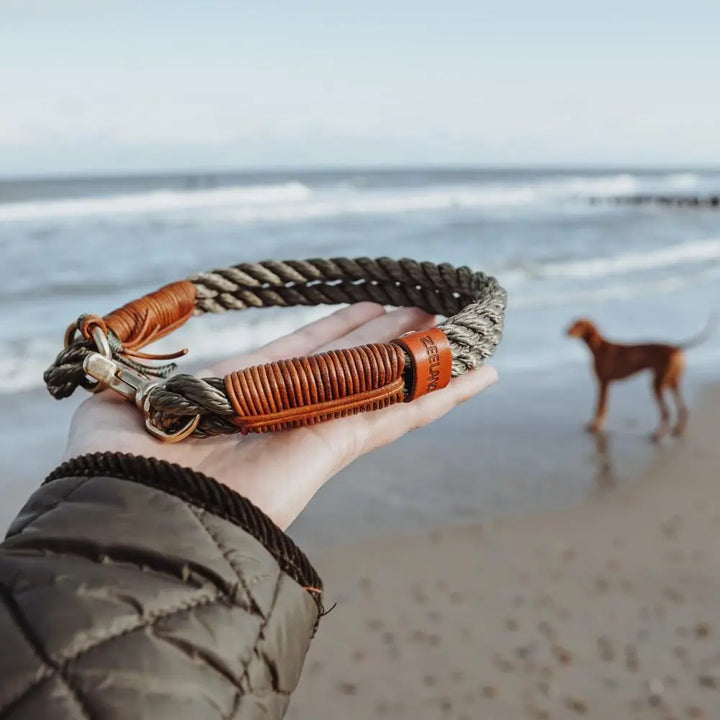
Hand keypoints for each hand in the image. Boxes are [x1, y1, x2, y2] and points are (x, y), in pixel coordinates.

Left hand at [65, 303, 496, 528]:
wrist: (134, 515)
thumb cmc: (118, 462)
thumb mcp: (121, 397)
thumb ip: (139, 366)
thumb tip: (141, 346)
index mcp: (243, 393)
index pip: (303, 351)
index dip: (339, 327)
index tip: (370, 305)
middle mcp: (286, 409)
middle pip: (352, 362)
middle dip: (389, 334)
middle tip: (426, 306)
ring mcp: (314, 428)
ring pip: (382, 384)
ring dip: (421, 356)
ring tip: (458, 328)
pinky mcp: (333, 447)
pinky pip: (394, 417)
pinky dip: (439, 398)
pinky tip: (476, 375)